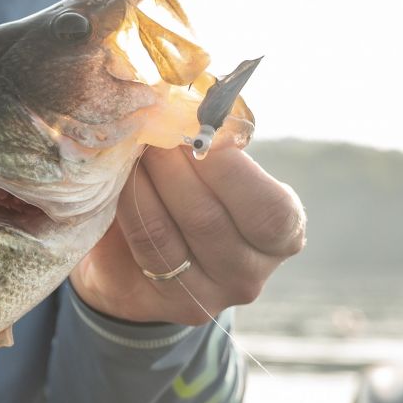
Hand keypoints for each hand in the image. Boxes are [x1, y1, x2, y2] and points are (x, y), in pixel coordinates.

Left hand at [71, 144, 304, 324]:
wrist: (141, 261)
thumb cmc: (186, 197)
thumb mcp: (210, 171)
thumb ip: (207, 144)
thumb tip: (182, 99)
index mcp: (284, 231)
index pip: (269, 209)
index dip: (229, 167)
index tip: (194, 127)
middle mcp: (255, 271)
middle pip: (211, 219)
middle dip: (175, 166)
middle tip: (148, 128)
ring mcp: (214, 294)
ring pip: (172, 233)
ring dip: (145, 182)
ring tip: (130, 147)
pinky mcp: (173, 303)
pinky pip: (145, 248)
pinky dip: (129, 206)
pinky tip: (118, 179)